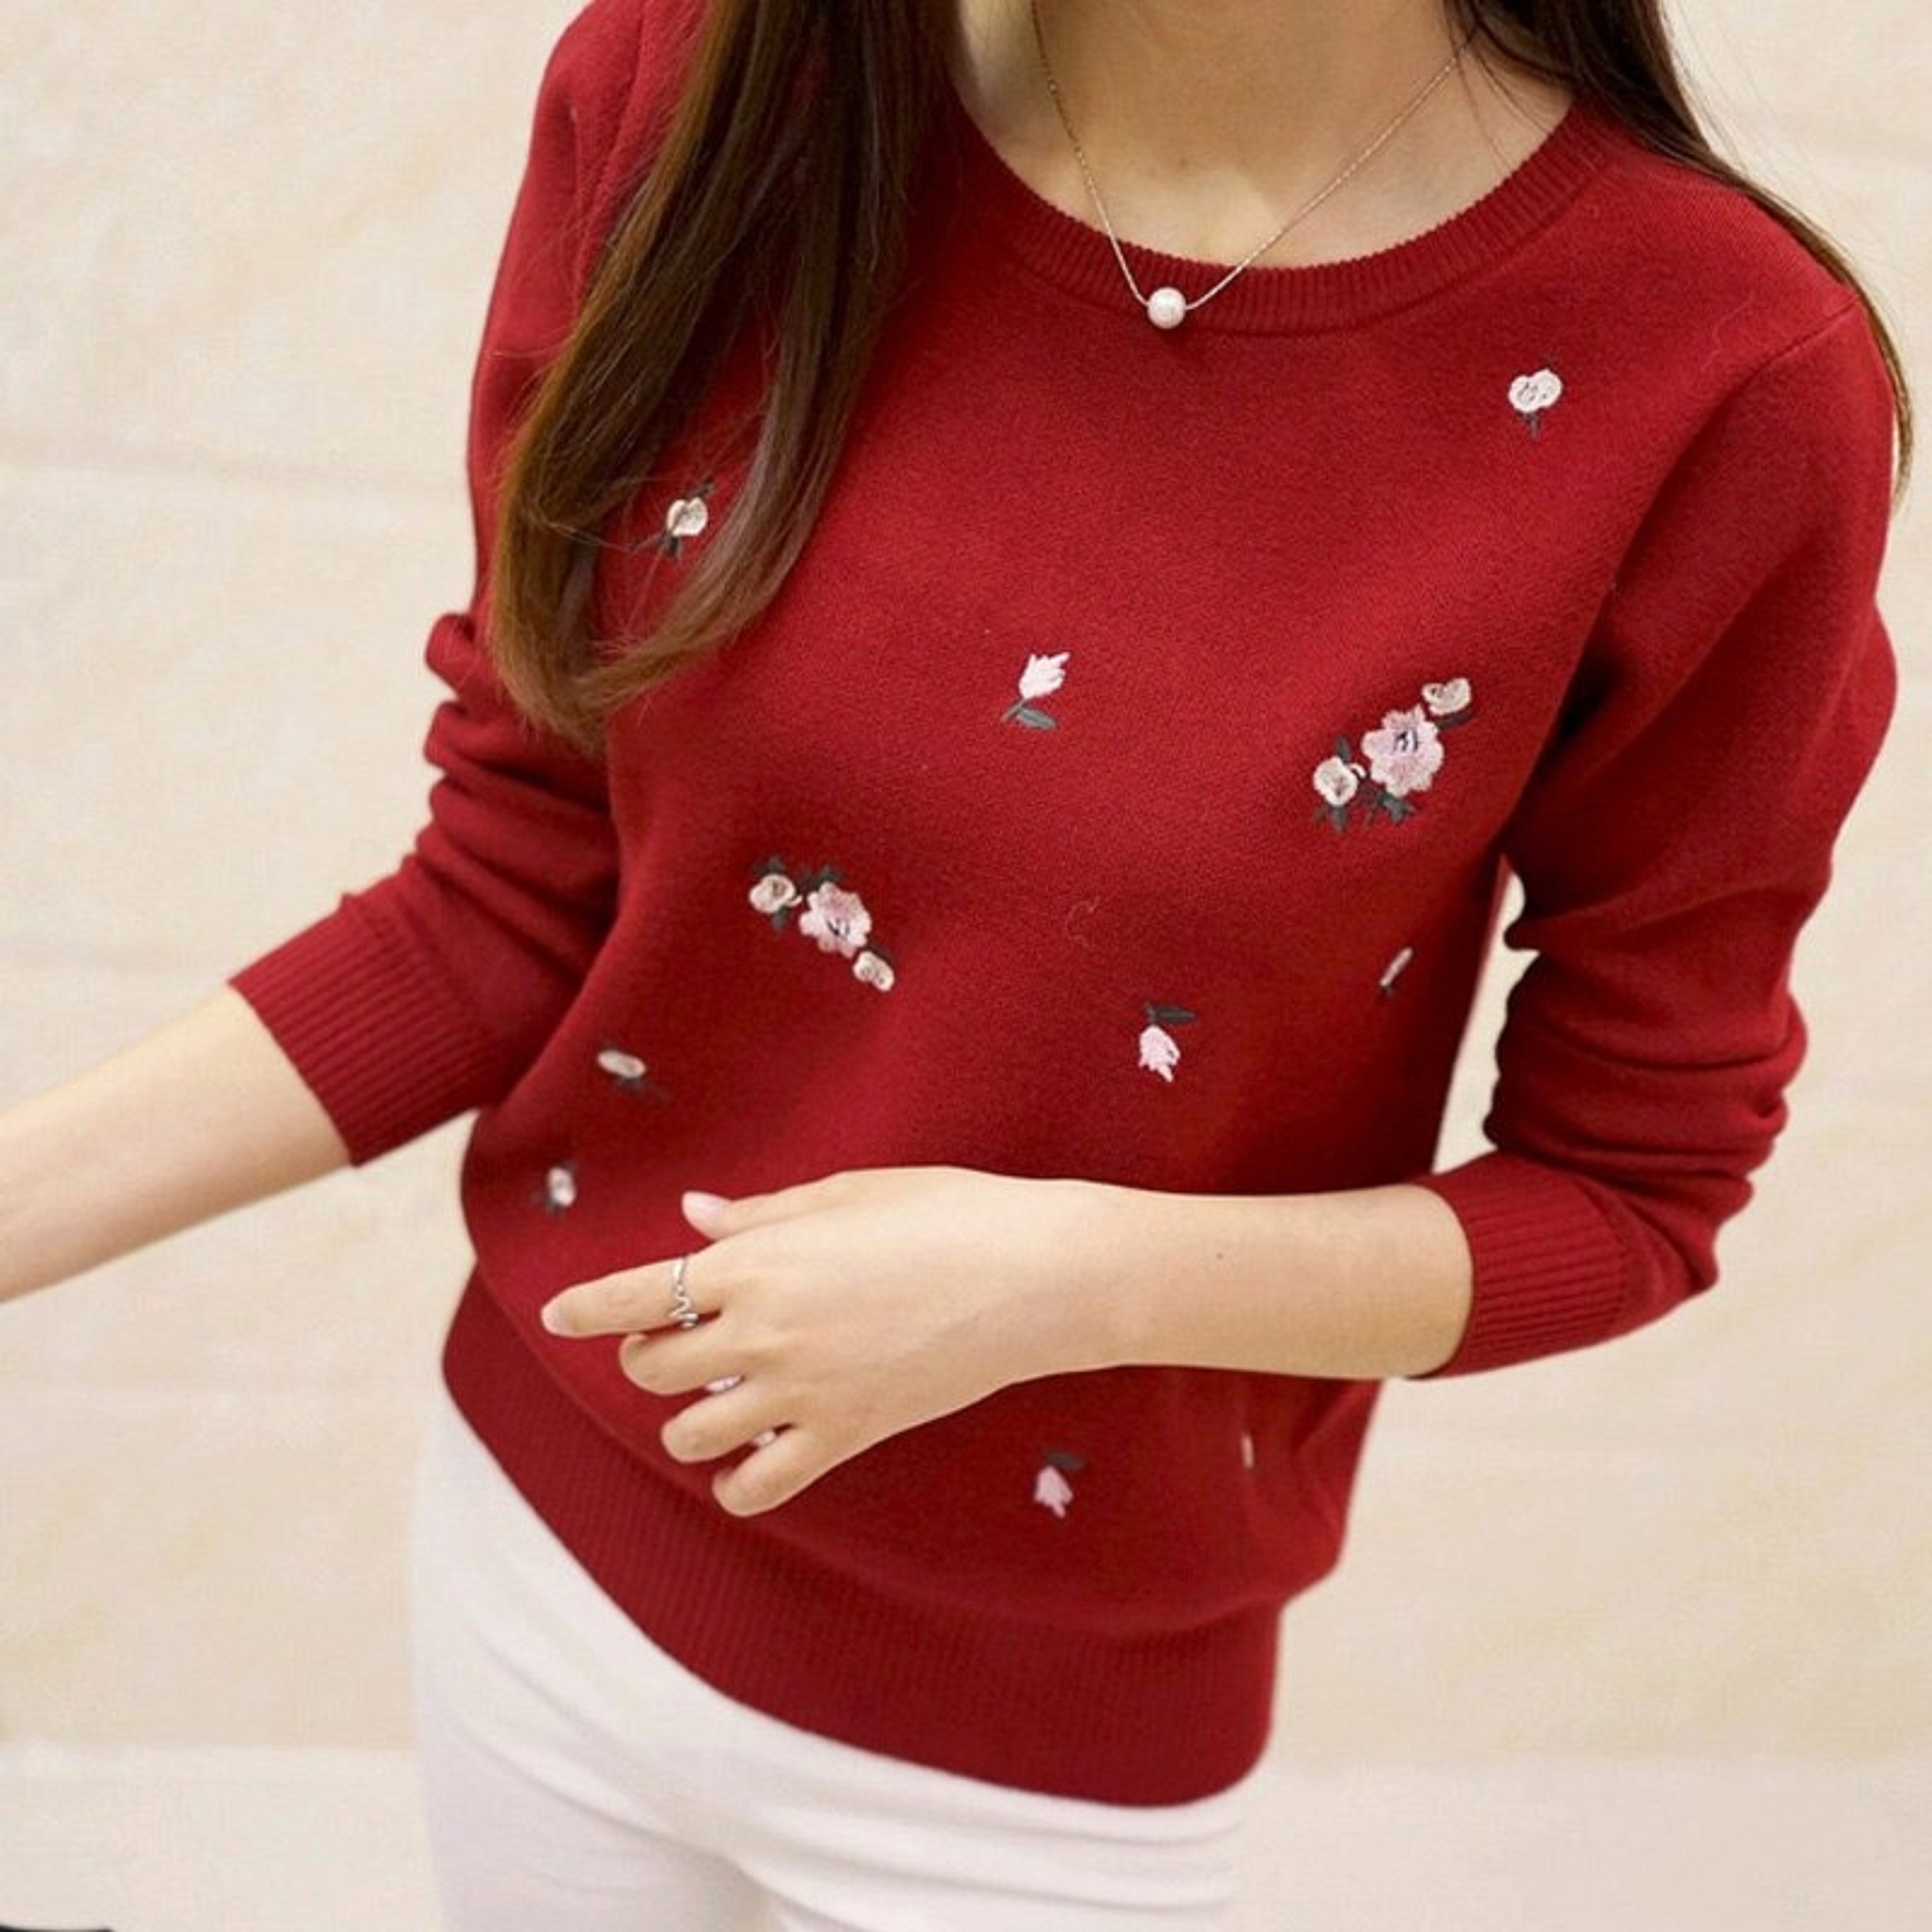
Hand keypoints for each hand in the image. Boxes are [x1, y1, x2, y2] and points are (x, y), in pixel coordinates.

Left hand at [537, 1164, 1114, 1516]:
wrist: (1030, 1276)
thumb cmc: (943, 1213)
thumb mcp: (844, 1194)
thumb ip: (758, 1216)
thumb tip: (694, 1219)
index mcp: (752, 1264)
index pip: (633, 1295)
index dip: (585, 1307)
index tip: (555, 1314)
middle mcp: (761, 1334)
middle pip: (653, 1370)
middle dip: (651, 1355)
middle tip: (682, 1340)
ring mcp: (800, 1393)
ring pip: (691, 1434)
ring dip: (690, 1417)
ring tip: (721, 1396)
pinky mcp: (845, 1435)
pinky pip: (759, 1486)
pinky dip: (739, 1483)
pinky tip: (748, 1460)